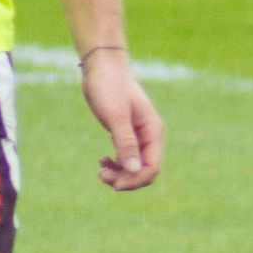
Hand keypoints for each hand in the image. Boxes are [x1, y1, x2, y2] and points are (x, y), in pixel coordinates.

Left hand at [81, 48, 163, 190]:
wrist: (101, 68)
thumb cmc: (109, 88)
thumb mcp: (116, 116)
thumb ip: (126, 143)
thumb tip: (134, 170)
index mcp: (153, 132)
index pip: (152, 167)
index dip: (136, 180)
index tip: (114, 184)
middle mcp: (148, 136)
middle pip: (144, 170)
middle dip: (126, 178)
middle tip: (102, 176)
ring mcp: (137, 135)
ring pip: (135, 165)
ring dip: (120, 173)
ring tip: (100, 170)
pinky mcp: (124, 133)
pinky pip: (126, 157)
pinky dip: (116, 163)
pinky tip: (102, 161)